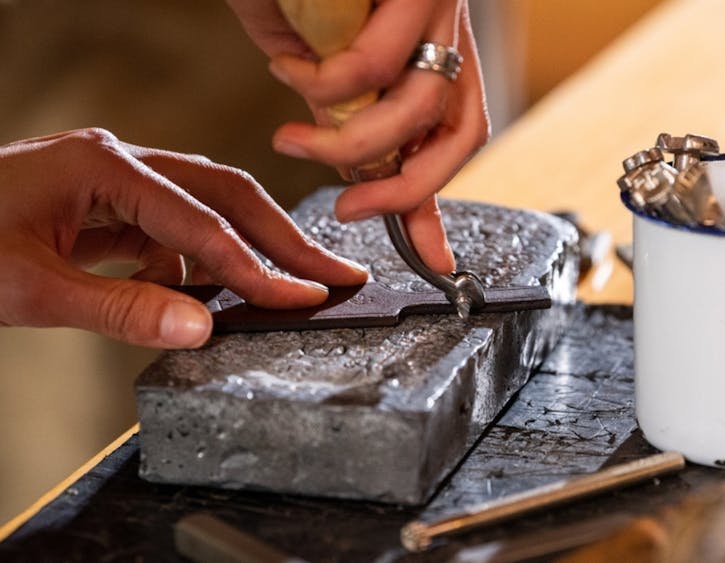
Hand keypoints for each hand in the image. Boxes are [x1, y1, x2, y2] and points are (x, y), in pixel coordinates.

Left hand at [0, 128, 368, 348]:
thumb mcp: (29, 288)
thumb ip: (120, 308)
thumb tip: (198, 330)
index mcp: (104, 167)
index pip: (204, 224)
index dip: (259, 268)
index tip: (308, 297)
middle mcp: (119, 160)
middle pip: (226, 194)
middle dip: (284, 239)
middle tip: (339, 273)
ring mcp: (113, 177)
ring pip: (206, 205)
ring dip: (248, 247)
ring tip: (288, 285)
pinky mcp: (105, 201)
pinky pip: (171, 226)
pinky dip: (195, 260)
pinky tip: (198, 290)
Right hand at [226, 0, 490, 274]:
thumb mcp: (318, 57)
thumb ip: (341, 110)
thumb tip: (357, 169)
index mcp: (431, 53)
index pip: (452, 138)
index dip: (440, 202)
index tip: (439, 261)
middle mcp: (444, 30)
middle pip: (459, 133)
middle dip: (404, 189)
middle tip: (349, 207)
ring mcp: (433, 3)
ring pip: (417, 105)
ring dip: (346, 142)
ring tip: (292, 139)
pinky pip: (375, 57)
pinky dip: (323, 81)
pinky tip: (285, 64)